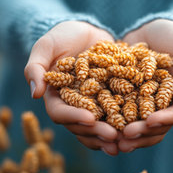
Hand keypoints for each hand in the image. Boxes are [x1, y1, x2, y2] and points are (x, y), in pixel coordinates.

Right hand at [24, 21, 119, 155]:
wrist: (87, 30)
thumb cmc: (62, 36)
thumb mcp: (46, 46)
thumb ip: (36, 67)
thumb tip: (35, 94)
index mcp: (55, 97)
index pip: (60, 112)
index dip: (74, 117)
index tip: (90, 118)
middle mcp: (73, 106)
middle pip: (81, 126)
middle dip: (97, 132)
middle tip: (113, 136)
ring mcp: (93, 106)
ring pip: (99, 127)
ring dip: (110, 136)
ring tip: (125, 142)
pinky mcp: (110, 102)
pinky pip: (116, 117)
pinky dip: (125, 125)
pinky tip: (136, 131)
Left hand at [117, 19, 172, 151]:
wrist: (150, 28)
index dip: (166, 120)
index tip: (150, 121)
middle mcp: (166, 106)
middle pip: (158, 127)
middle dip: (142, 133)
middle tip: (125, 136)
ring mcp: (146, 105)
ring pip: (139, 127)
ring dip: (128, 136)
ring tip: (113, 141)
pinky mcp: (127, 101)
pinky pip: (121, 115)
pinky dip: (113, 123)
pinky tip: (99, 127)